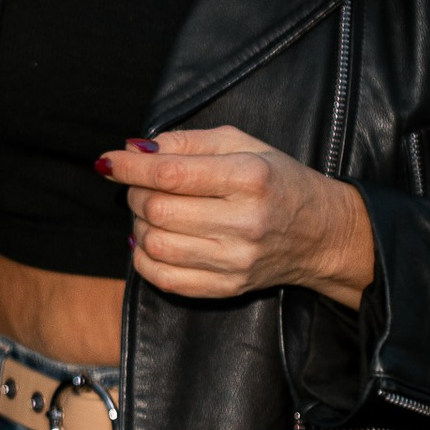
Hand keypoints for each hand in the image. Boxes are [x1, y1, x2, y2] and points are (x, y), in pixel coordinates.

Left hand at [96, 126, 376, 308]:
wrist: (321, 232)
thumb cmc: (278, 180)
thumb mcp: (242, 144)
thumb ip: (186, 142)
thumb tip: (133, 149)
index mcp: (249, 177)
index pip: (171, 174)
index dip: (130, 167)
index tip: (108, 161)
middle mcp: (244, 222)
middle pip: (158, 210)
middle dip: (135, 193)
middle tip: (141, 185)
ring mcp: (236, 260)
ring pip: (155, 245)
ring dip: (139, 225)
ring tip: (151, 212)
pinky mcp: (228, 288)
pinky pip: (164, 279)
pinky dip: (144, 259)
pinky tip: (153, 241)